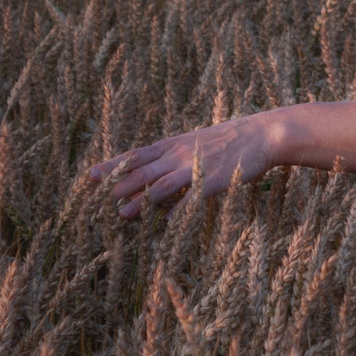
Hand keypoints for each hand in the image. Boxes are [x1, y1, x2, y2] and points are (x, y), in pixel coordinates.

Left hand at [87, 112, 282, 218]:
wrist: (263, 134)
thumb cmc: (230, 139)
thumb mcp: (196, 140)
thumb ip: (175, 154)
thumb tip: (153, 166)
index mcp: (174, 144)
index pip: (137, 155)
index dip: (114, 165)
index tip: (92, 174)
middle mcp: (180, 155)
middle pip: (144, 170)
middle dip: (120, 183)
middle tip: (98, 195)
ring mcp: (196, 167)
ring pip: (162, 185)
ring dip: (141, 200)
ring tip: (122, 214)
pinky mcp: (213, 181)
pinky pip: (192, 197)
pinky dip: (178, 209)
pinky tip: (165, 222)